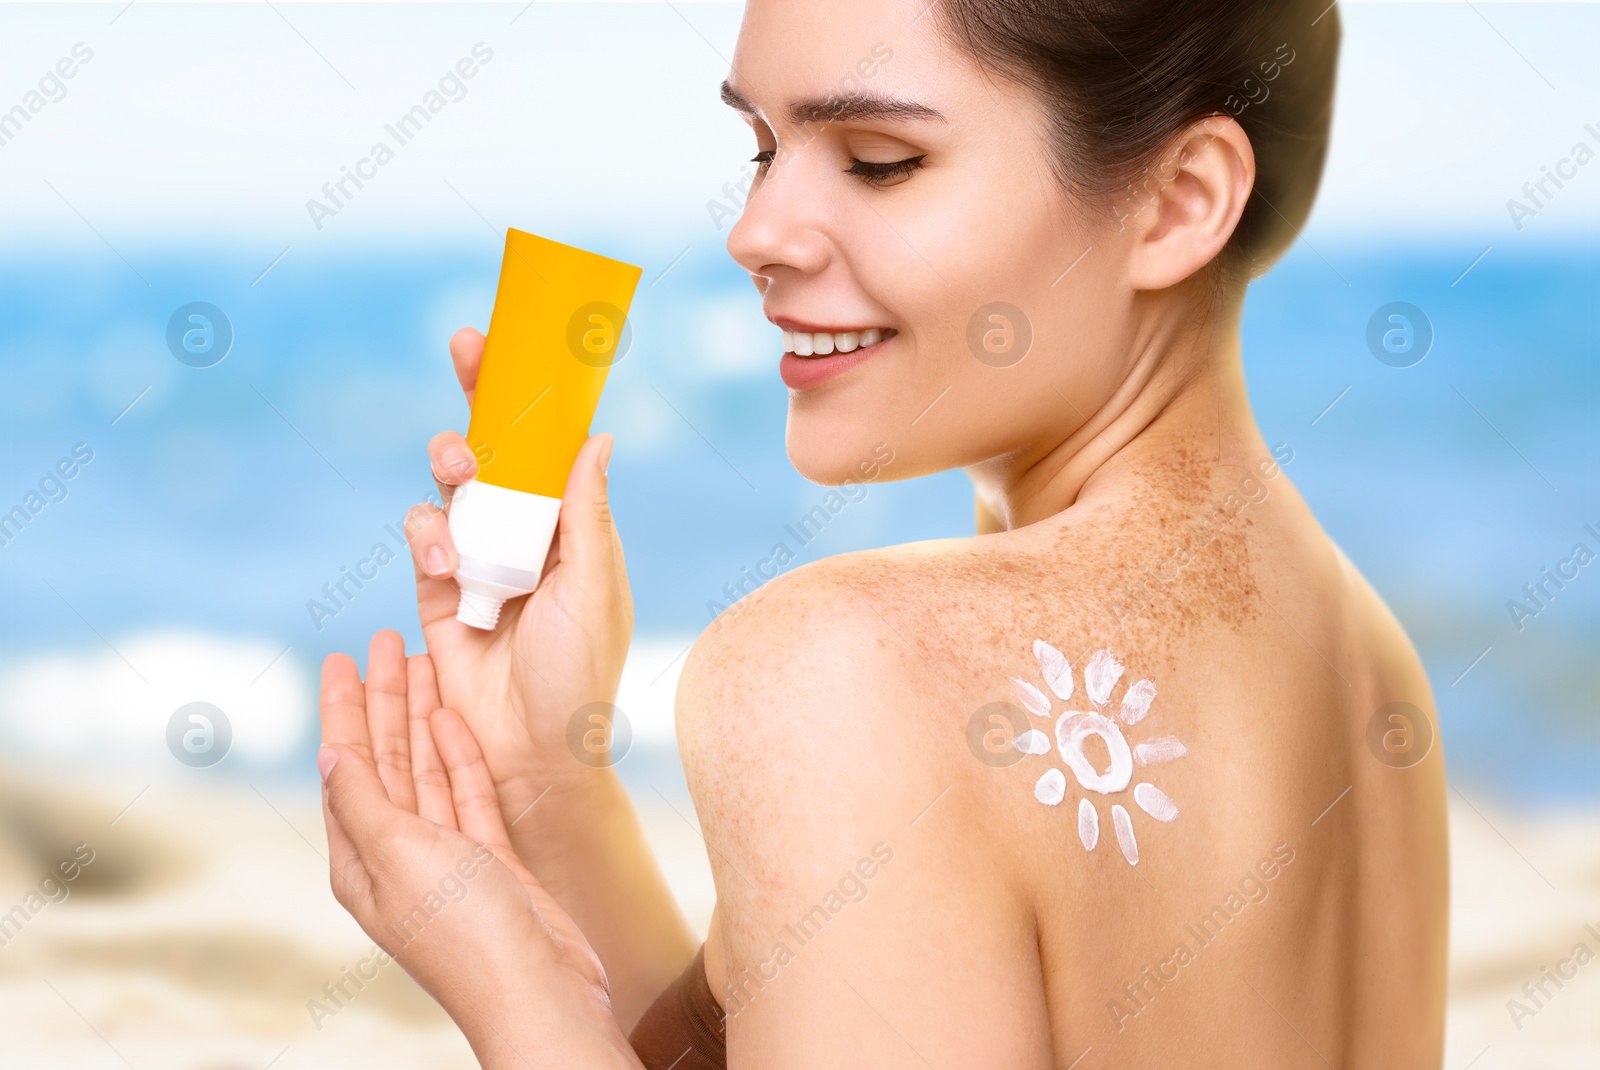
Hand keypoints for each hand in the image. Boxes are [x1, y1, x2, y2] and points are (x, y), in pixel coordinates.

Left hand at [318, 635, 641, 1068]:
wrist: (538, 989)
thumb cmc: (465, 933)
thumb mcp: (399, 858)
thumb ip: (364, 802)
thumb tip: (328, 756)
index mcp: (361, 859)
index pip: (344, 765)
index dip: (342, 709)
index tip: (342, 656)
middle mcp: (398, 854)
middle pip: (384, 759)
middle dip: (382, 699)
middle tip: (388, 640)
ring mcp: (446, 856)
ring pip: (426, 769)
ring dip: (421, 716)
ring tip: (425, 662)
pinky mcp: (490, 859)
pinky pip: (466, 793)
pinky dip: (459, 754)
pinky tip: (454, 718)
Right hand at [404, 327, 632, 814]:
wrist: (529, 751)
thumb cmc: (579, 670)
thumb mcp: (595, 584)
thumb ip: (585, 511)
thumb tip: (598, 435)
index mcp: (574, 525)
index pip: (552, 445)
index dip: (536, 395)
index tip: (521, 339)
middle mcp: (527, 533)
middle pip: (497, 446)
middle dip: (480, 392)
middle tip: (467, 349)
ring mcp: (480, 557)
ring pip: (454, 483)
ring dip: (453, 462)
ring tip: (459, 469)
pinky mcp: (437, 589)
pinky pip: (423, 535)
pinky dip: (430, 535)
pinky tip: (448, 560)